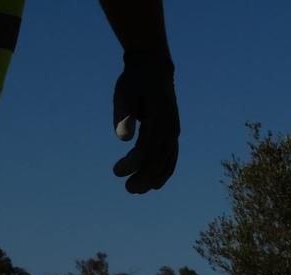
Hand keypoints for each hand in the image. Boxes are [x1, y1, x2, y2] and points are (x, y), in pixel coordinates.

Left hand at [112, 52, 178, 192]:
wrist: (153, 68)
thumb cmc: (135, 80)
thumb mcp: (124, 93)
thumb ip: (123, 115)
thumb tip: (123, 139)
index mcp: (161, 118)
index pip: (150, 148)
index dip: (135, 164)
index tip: (117, 172)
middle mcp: (171, 128)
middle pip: (162, 160)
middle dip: (146, 177)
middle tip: (129, 189)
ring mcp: (173, 132)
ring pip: (168, 161)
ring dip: (154, 178)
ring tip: (137, 190)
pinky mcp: (170, 133)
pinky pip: (170, 157)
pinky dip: (163, 171)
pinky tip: (154, 183)